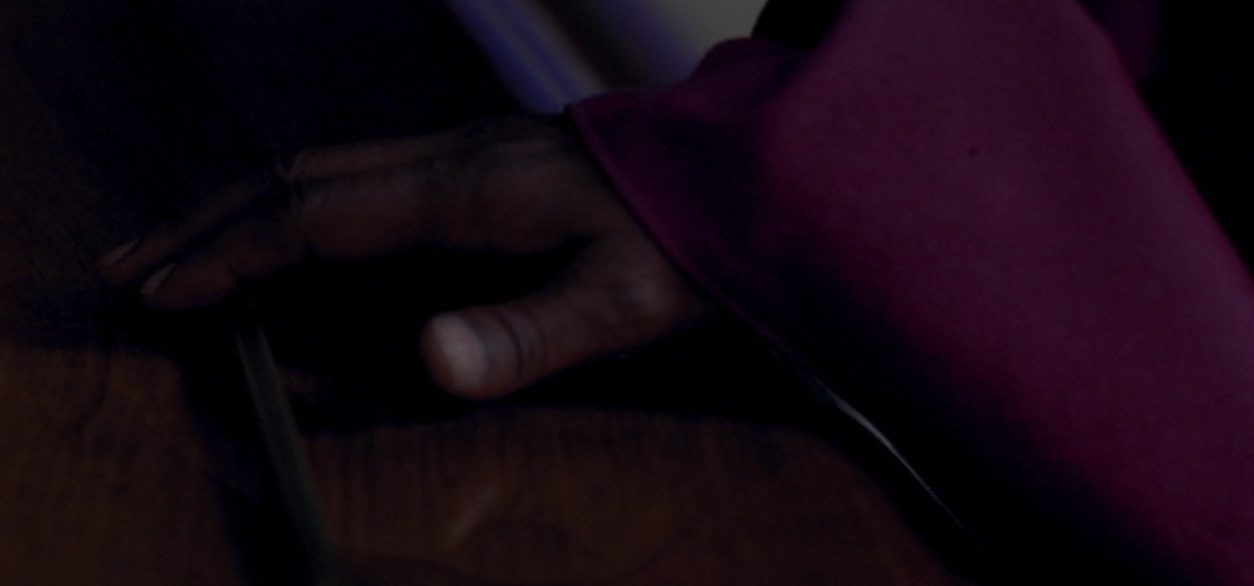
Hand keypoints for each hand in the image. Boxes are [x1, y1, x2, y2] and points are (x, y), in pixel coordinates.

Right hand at [99, 117, 710, 398]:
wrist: (738, 175)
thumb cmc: (684, 239)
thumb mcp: (620, 301)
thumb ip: (526, 334)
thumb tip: (428, 359)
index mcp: (466, 191)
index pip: (315, 215)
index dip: (232, 253)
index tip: (165, 291)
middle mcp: (451, 159)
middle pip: (297, 178)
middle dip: (207, 221)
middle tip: (132, 264)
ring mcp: (465, 153)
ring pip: (325, 167)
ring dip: (243, 204)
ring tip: (184, 243)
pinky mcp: (484, 161)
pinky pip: (363, 172)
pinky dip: (299, 200)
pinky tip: (292, 228)